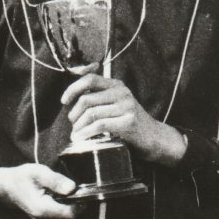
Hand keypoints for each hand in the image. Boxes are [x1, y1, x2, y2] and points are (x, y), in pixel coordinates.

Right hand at [0, 162, 76, 218]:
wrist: (9, 188)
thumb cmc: (23, 178)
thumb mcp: (38, 172)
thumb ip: (56, 180)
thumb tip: (72, 188)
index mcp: (42, 209)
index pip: (70, 213)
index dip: (79, 202)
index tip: (79, 190)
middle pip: (71, 217)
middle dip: (75, 204)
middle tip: (69, 189)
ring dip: (70, 208)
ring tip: (62, 194)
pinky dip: (65, 211)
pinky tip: (59, 201)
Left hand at [61, 73, 185, 164]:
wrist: (154, 137)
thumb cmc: (129, 123)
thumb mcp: (115, 105)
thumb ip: (98, 99)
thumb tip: (71, 101)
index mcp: (117, 85)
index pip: (89, 79)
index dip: (73, 89)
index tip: (64, 101)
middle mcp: (122, 93)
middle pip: (86, 99)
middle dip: (74, 115)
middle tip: (73, 126)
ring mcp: (126, 106)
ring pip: (91, 113)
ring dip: (78, 127)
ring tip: (76, 135)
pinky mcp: (128, 122)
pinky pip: (99, 125)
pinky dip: (86, 133)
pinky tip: (81, 139)